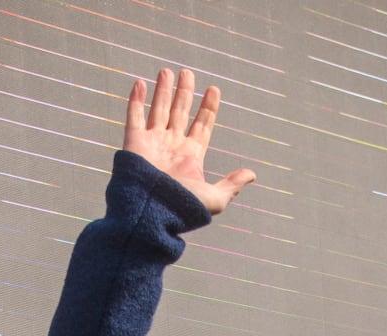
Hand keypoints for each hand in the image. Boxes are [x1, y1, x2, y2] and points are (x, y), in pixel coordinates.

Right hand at [123, 67, 254, 214]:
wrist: (152, 212)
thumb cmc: (183, 207)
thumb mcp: (214, 198)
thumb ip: (232, 184)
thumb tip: (252, 174)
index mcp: (191, 155)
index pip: (202, 125)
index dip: (208, 108)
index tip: (214, 89)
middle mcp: (172, 145)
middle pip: (180, 112)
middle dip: (185, 93)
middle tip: (188, 73)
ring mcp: (153, 143)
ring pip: (159, 110)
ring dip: (163, 90)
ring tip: (167, 71)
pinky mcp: (135, 142)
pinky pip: (135, 116)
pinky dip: (137, 100)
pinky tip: (141, 84)